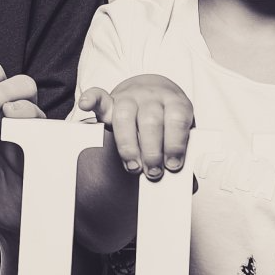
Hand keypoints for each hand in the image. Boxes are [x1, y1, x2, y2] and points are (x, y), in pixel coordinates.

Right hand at [77, 74, 192, 179]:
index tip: (173, 164)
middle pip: (150, 121)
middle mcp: (152, 97)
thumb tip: (189, 184)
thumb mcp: (183, 130)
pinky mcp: (111, 100)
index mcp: (175, 102)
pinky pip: (100, 97)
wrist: (155, 90)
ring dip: (128, 145)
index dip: (175, 144)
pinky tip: (85, 104)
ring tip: (133, 165)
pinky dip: (91, 100)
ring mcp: (130, 97)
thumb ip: (184, 153)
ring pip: (125, 116)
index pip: (176, 120)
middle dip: (151, 151)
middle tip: (153, 172)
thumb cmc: (169, 116)